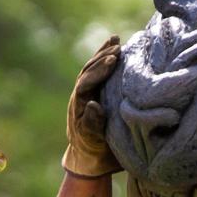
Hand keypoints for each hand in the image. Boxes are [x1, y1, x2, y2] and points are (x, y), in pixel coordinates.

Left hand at [62, 36, 121, 176]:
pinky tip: (115, 42)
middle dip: (102, 58)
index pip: (87, 82)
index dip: (99, 71)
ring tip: (116, 41)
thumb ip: (93, 123)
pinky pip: (100, 70)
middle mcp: (82, 94)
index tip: (113, 60)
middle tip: (117, 47)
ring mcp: (88, 91)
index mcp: (79, 104)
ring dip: (103, 54)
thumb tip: (93, 104)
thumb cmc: (95, 148)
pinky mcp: (97, 90)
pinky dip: (106, 56)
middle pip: (89, 70)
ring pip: (93, 68)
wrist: (92, 155)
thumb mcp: (94, 139)